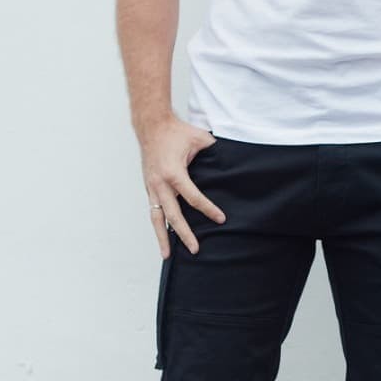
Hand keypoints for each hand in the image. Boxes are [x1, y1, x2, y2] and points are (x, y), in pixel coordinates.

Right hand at [141, 116, 225, 257]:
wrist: (151, 125)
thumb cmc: (176, 131)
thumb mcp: (200, 139)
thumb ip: (214, 152)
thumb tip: (231, 163)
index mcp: (174, 173)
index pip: (193, 197)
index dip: (208, 209)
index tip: (221, 219)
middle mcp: (160, 184)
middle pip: (173, 216)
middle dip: (184, 234)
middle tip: (196, 248)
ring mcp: (152, 187)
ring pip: (156, 218)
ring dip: (162, 238)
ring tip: (167, 255)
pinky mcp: (149, 188)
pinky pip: (153, 211)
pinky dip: (158, 225)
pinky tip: (164, 238)